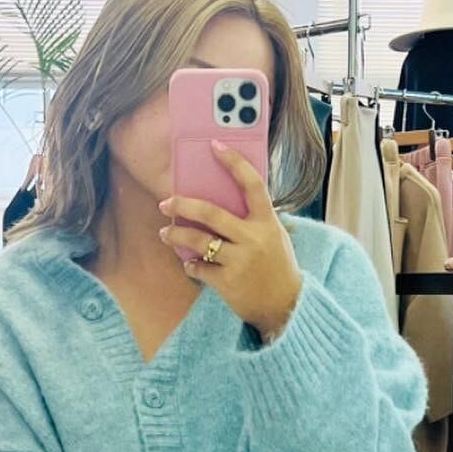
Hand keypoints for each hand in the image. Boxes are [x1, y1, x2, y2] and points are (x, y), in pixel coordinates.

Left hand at [159, 144, 302, 342]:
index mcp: (267, 222)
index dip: (233, 162)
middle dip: (183, 205)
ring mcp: (240, 261)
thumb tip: (224, 197)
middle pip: (211, 213)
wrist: (286, 306)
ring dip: (176, 235)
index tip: (214, 145)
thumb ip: (255, 218)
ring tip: (166, 233)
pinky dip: (190, 265)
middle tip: (166, 203)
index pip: (251, 184)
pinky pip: (199, 268)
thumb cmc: (278, 267)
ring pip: (197, 241)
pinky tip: (189, 263)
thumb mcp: (274, 236)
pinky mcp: (227, 283)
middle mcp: (253, 238)